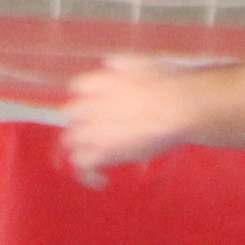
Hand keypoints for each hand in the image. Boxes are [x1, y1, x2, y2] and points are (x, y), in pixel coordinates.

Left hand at [62, 57, 200, 183]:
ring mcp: (93, 131)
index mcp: (97, 83)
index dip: (89, 96)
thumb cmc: (166, 84)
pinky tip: (100, 181)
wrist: (174, 109)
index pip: (78, 87)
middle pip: (71, 114)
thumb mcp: (144, 63)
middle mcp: (88, 106)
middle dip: (82, 121)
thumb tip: (111, 64)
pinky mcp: (102, 153)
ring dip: (83, 146)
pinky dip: (89, 175)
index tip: (99, 101)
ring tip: (100, 154)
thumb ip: (123, 63)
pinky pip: (83, 166)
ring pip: (71, 140)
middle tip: (100, 129)